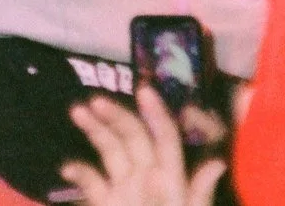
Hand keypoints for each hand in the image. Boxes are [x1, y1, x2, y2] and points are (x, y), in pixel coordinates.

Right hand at [58, 88, 224, 205]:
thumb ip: (197, 196)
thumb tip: (216, 163)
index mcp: (171, 181)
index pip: (165, 139)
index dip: (158, 115)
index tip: (143, 90)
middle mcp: (148, 179)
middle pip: (133, 138)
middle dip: (115, 115)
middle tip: (91, 102)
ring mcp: (125, 190)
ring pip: (110, 150)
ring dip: (95, 130)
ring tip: (77, 112)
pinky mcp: (106, 202)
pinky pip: (92, 180)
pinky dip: (79, 171)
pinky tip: (68, 169)